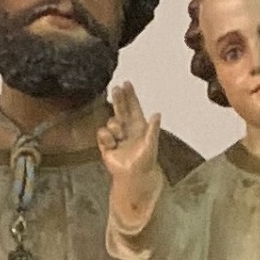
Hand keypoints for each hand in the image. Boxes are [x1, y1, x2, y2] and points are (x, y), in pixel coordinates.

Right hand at [97, 82, 161, 232]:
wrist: (134, 177)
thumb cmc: (145, 161)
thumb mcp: (151, 144)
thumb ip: (153, 129)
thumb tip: (157, 114)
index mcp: (139, 126)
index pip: (133, 106)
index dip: (130, 95)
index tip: (126, 83)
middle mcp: (127, 129)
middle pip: (121, 109)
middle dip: (118, 99)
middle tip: (115, 88)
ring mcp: (116, 136)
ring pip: (111, 121)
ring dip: (114, 126)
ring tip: (119, 135)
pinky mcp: (106, 145)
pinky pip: (102, 133)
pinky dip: (106, 137)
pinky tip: (111, 143)